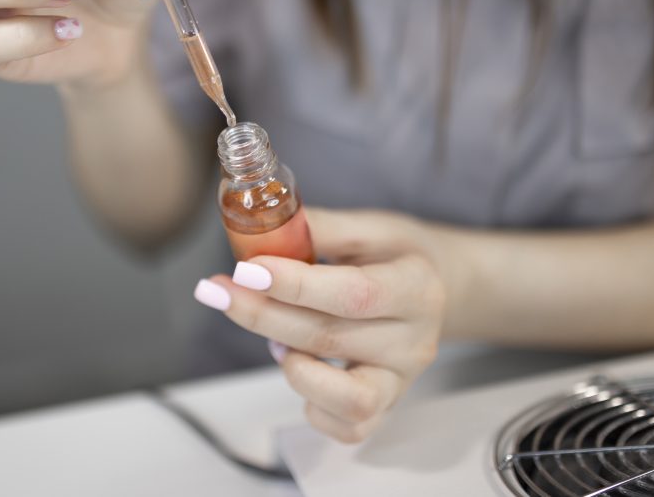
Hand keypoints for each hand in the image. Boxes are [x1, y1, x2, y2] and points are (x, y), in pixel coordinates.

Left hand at [193, 207, 447, 442]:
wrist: (436, 289)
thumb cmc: (394, 254)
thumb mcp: (369, 226)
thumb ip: (320, 228)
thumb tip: (261, 226)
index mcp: (416, 287)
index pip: (354, 293)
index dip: (296, 286)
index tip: (247, 269)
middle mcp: (415, 341)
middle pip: (331, 339)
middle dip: (264, 315)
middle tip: (217, 291)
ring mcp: (402, 381)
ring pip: (344, 396)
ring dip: (293, 366)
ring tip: (274, 338)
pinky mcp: (386, 408)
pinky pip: (347, 428)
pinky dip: (312, 404)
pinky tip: (295, 364)